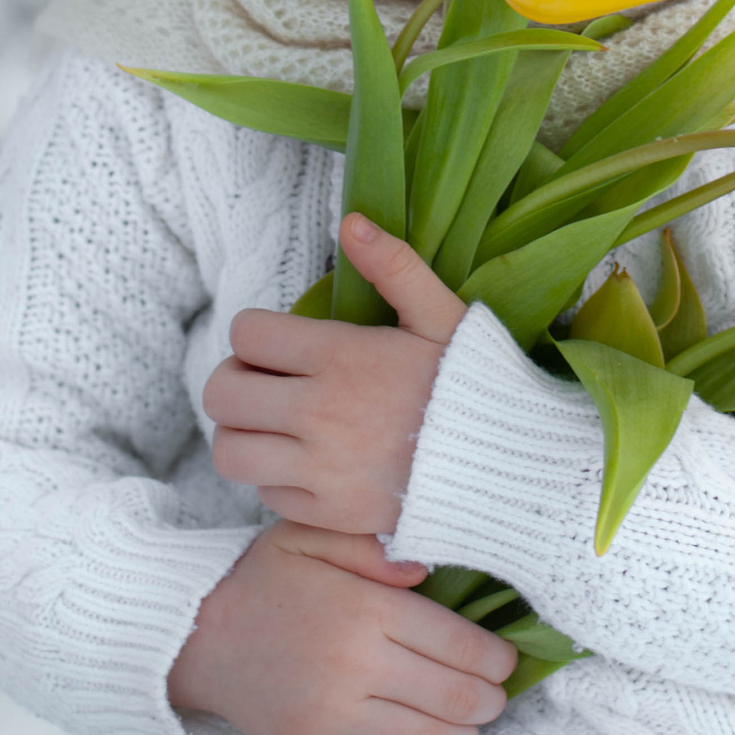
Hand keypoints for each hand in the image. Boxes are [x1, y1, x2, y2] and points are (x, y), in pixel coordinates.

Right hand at [167, 521, 515, 734]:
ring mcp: (333, 717)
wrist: (194, 636)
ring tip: (470, 727)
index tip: (503, 660)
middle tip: (494, 695)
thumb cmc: (264, 582)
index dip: (495, 659)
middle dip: (489, 701)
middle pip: (455, 698)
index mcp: (362, 610)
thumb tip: (426, 571)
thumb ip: (373, 545)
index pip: (458, 645)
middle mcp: (353, 667)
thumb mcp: (312, 536)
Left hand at [204, 213, 468, 534]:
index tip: (279, 346)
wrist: (513, 472)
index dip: (255, 335)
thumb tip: (351, 221)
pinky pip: (266, 494)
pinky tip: (306, 465)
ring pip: (230, 451)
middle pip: (221, 394)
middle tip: (265, 385)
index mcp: (340, 356)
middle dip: (235, 382)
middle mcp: (318, 412)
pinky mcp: (329, 513)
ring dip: (243, 435)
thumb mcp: (443, 317)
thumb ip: (395, 266)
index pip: (246, 335)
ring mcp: (320, 468)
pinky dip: (275, 480)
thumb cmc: (478, 389)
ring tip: (272, 428)